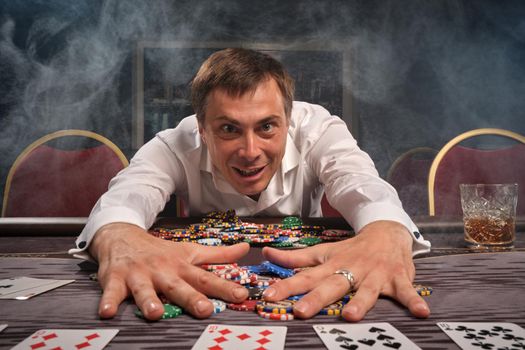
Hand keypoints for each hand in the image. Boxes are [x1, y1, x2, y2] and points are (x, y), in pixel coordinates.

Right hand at [89, 223, 249, 319]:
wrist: (123, 236)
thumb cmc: (160, 251)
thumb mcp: (190, 251)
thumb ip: (218, 255)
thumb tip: (245, 249)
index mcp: (181, 266)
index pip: (206, 278)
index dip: (225, 287)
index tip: (241, 295)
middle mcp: (162, 271)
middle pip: (178, 286)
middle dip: (191, 298)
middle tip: (205, 309)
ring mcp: (139, 275)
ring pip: (145, 290)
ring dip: (149, 300)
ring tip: (155, 313)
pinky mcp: (116, 279)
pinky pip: (112, 292)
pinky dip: (109, 302)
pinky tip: (108, 312)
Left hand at [261, 220, 429, 320]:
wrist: (386, 231)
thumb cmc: (351, 249)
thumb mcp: (323, 251)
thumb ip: (295, 257)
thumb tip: (266, 254)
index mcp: (332, 266)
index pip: (305, 277)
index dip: (286, 287)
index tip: (268, 297)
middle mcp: (351, 270)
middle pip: (332, 285)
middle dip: (316, 298)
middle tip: (300, 311)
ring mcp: (375, 275)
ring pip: (366, 291)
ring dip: (360, 303)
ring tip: (351, 316)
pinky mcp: (397, 278)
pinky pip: (406, 292)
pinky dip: (413, 301)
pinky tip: (421, 312)